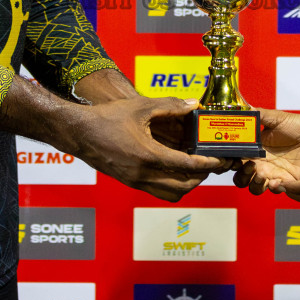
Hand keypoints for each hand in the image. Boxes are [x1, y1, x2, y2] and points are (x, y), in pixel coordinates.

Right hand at [75, 97, 226, 201]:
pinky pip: (158, 192)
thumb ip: (170, 106)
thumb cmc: (107, 118)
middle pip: (183, 186)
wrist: (79, 133)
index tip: (220, 160)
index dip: (208, 164)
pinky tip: (175, 169)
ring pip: (171, 194)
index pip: (187, 166)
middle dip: (202, 177)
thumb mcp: (140, 107)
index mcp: (148, 155)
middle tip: (212, 164)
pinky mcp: (130, 182)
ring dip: (187, 185)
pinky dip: (172, 185)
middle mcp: (142, 174)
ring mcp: (135, 181)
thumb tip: (194, 105)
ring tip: (195, 169)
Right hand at [233, 108, 299, 194]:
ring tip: (261, 174)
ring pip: (254, 188)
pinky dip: (273, 188)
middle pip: (240, 178)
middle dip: (240, 176)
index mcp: (255, 148)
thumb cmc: (296, 124)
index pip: (235, 158)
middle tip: (249, 166)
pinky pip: (275, 190)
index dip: (228, 161)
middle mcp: (261, 163)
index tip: (230, 157)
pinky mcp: (288, 180)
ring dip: (254, 184)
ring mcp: (273, 173)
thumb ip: (260, 115)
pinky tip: (277, 180)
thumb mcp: (276, 118)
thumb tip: (245, 108)